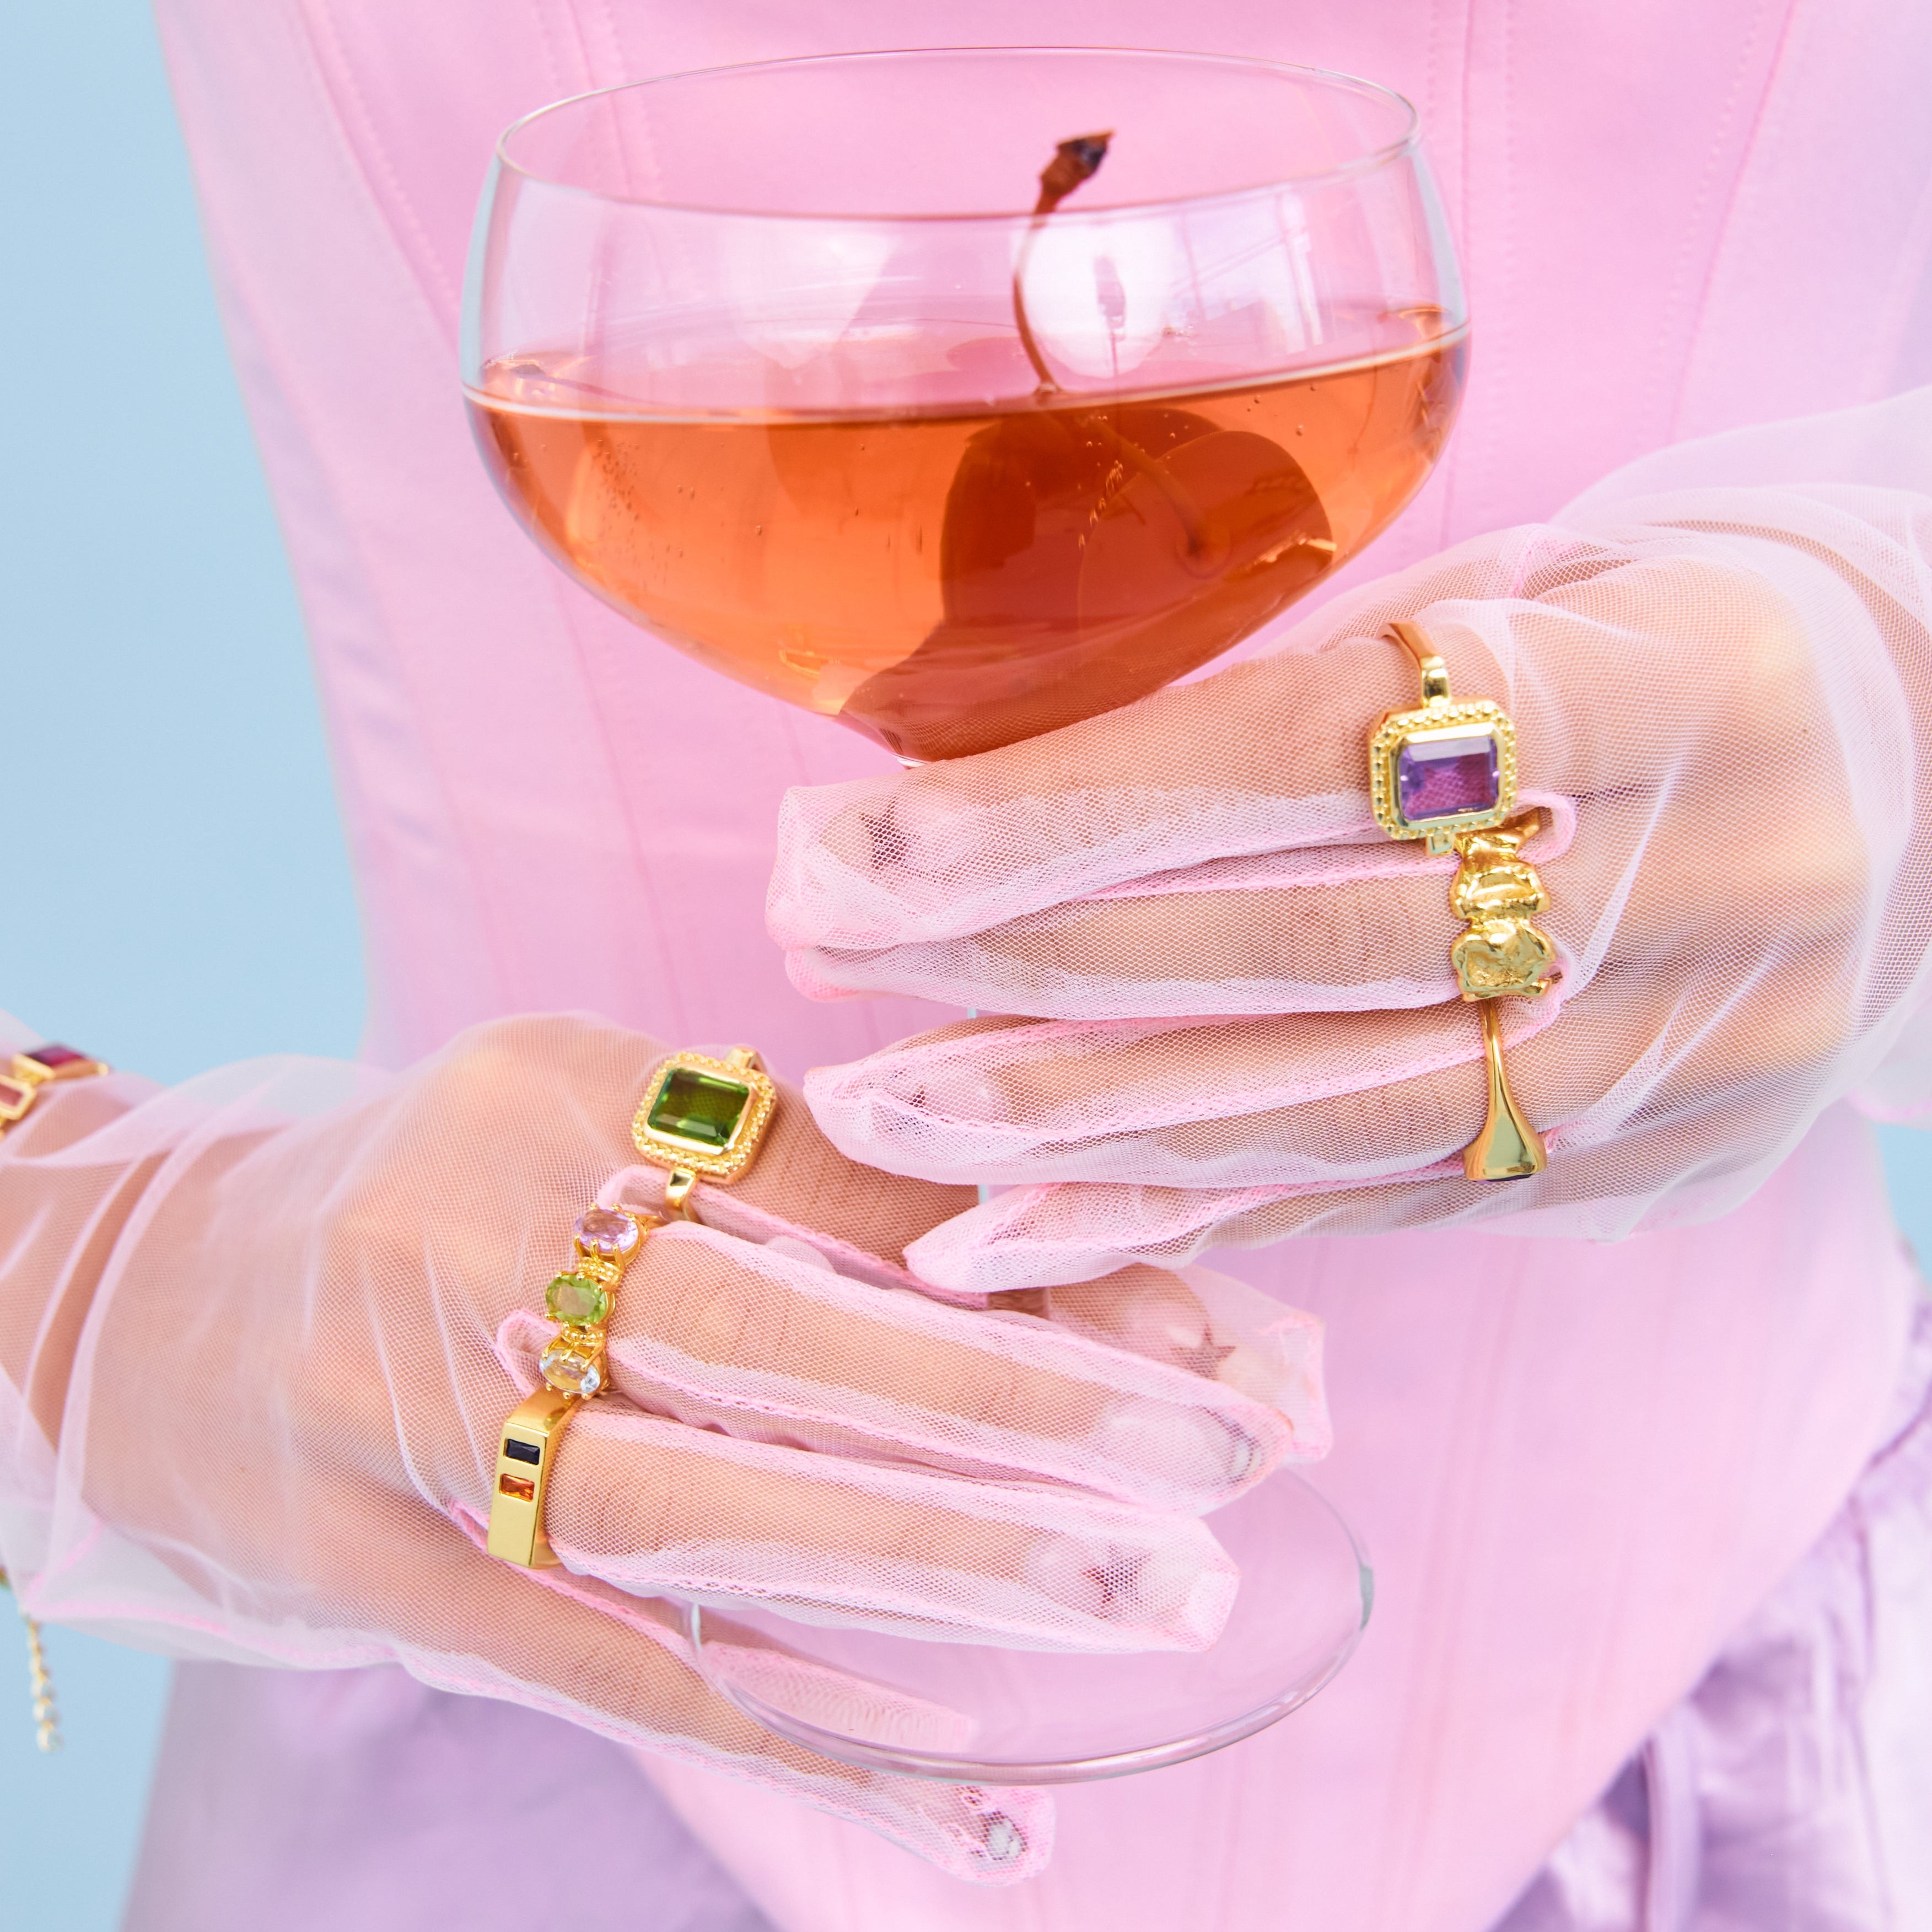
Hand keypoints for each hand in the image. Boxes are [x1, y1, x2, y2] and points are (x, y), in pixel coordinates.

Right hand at [0, 1016, 1317, 1880]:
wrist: (144, 1293)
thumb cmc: (436, 1194)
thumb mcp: (595, 1126)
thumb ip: (804, 1189)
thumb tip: (1071, 1261)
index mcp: (556, 1088)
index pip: (832, 1173)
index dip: (1024, 1251)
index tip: (1206, 1321)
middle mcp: (476, 1235)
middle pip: (784, 1335)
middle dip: (1027, 1402)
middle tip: (1231, 1456)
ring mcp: (404, 1417)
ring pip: (707, 1508)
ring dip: (942, 1565)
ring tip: (1143, 1599)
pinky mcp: (366, 1574)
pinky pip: (602, 1661)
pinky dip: (790, 1724)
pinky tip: (965, 1780)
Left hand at [769, 497, 1931, 1290]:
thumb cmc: (1675, 651)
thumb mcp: (1538, 597)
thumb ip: (1321, 692)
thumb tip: (1027, 795)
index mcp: (1651, 684)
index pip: (1296, 750)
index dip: (1056, 804)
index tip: (849, 838)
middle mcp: (1674, 886)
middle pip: (1284, 944)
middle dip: (1016, 959)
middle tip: (812, 957)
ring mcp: (1666, 1056)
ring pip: (1318, 1107)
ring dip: (1069, 1122)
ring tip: (877, 1108)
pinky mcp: (1636, 1167)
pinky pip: (1377, 1204)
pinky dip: (1185, 1218)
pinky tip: (1016, 1234)